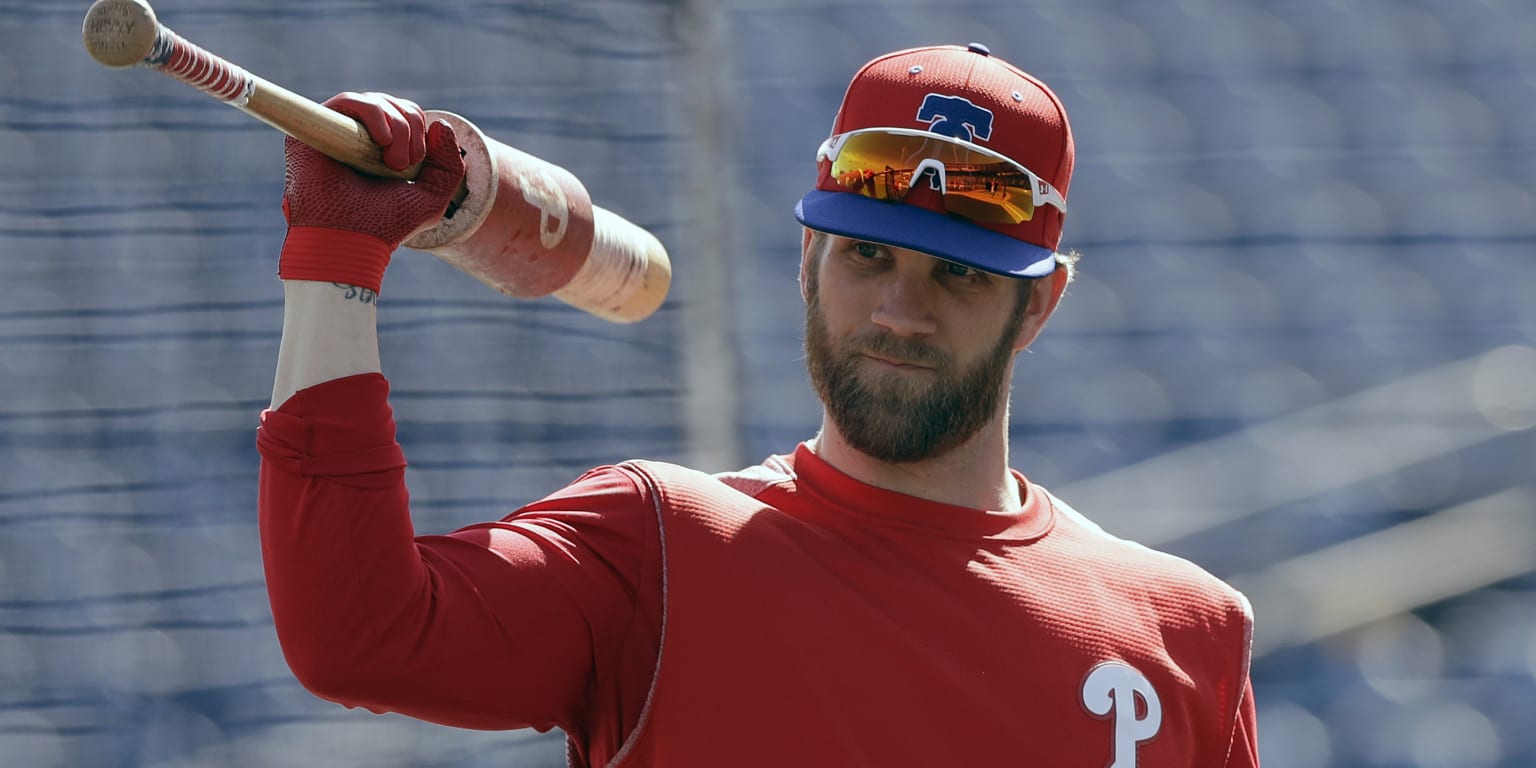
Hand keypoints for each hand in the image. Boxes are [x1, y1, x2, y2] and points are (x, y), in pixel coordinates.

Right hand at [278, 92, 465, 292]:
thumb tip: (440, 122)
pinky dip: (373, 114)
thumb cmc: (385, 225)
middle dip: (412, 129)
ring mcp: (337, 133)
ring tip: (395, 162)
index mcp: (382, 150)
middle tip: (406, 165)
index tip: (419, 162)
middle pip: (395, 105)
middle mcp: (358, 139)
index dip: (420, 129)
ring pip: (376, 102)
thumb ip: (449, 164)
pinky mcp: (315, 130)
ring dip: (398, 127)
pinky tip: (383, 140)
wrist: (348, 241)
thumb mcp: (433, 197)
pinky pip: (348, 101)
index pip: (407, 115)